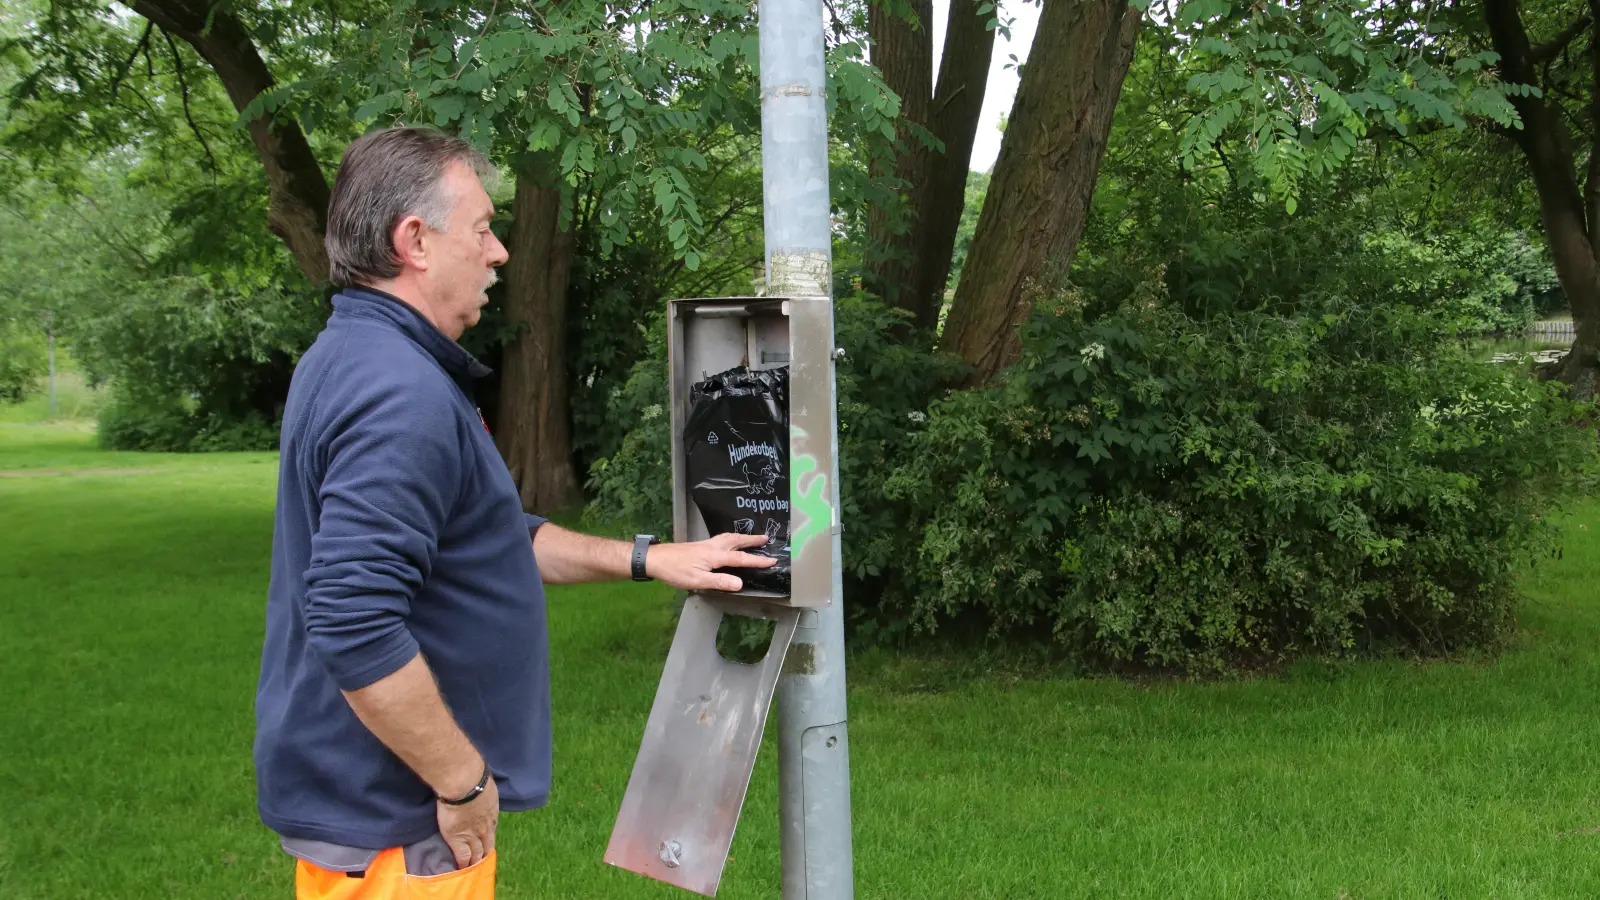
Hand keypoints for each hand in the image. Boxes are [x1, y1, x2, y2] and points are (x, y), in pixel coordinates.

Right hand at [435, 767, 498, 869]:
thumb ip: (482, 789)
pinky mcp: (458, 840)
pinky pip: (462, 857)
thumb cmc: (473, 778)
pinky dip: (462, 865)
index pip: (492, 830)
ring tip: (472, 868)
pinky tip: (460, 870)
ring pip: (476, 854)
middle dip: (485, 854)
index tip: (487, 844)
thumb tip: (478, 784)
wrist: (464, 784)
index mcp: (492, 813)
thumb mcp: (484, 784)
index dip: (489, 838)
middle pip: (487, 846)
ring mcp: (473, 836)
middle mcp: (486, 828)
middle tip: (482, 861)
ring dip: (475, 862)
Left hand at [647, 533, 777, 591]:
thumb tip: (740, 583)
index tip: (772, 560)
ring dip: (742, 537)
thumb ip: (719, 581)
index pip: (741, 558)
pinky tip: (729, 542)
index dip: (757, 560)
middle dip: (752, 541)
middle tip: (766, 538)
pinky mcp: (699, 546)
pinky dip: (731, 538)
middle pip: (736, 541)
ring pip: (728, 537)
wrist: (655, 559)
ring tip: (752, 538)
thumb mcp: (698, 581)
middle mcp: (712, 547)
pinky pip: (721, 538)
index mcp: (715, 556)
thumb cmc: (675, 571)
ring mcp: (705, 544)